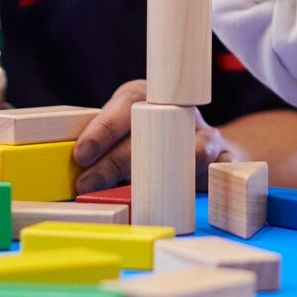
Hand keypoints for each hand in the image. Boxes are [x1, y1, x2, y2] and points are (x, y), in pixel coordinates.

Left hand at [70, 79, 233, 193]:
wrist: (203, 144)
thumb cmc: (151, 137)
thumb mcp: (127, 129)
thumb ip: (104, 143)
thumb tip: (71, 167)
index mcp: (151, 94)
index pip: (127, 104)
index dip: (102, 129)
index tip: (80, 154)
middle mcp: (180, 110)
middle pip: (150, 133)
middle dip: (115, 162)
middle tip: (87, 185)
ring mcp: (206, 134)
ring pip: (189, 152)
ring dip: (158, 177)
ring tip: (128, 197)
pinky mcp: (225, 159)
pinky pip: (216, 171)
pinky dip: (199, 185)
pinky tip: (176, 202)